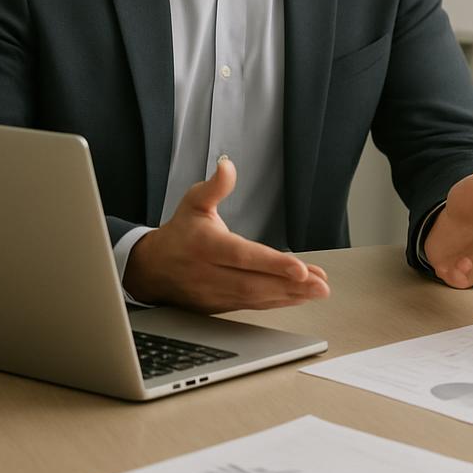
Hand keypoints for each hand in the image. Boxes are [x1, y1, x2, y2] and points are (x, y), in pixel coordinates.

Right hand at [123, 156, 329, 313]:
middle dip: (291, 285)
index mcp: (206, 246)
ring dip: (290, 296)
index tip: (300, 268)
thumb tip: (227, 164)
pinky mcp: (219, 307)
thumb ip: (215, 186)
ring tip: (318, 290)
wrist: (151, 269)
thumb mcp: (194, 202)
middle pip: (255, 283)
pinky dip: (278, 302)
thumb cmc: (180, 232)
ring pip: (256, 298)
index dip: (273, 264)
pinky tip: (299, 296)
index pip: (243, 256)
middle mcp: (210, 274)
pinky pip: (252, 305)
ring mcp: (215, 294)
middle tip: (321, 284)